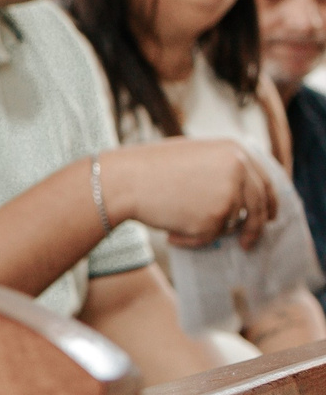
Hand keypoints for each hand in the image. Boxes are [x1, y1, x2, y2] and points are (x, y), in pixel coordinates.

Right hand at [109, 139, 275, 249]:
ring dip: (204, 229)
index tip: (269, 215)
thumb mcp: (193, 156)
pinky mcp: (214, 218)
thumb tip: (236, 191)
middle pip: (257, 207)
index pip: (264, 181)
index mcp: (235, 152)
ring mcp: (228, 195)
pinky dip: (189, 240)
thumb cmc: (148, 169)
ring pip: (228, 224)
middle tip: (248, 243)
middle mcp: (239, 171)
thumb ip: (220, 168)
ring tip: (174, 219)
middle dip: (255, 227)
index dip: (268, 201)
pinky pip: (208, 238)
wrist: (124, 181)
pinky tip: (170, 230)